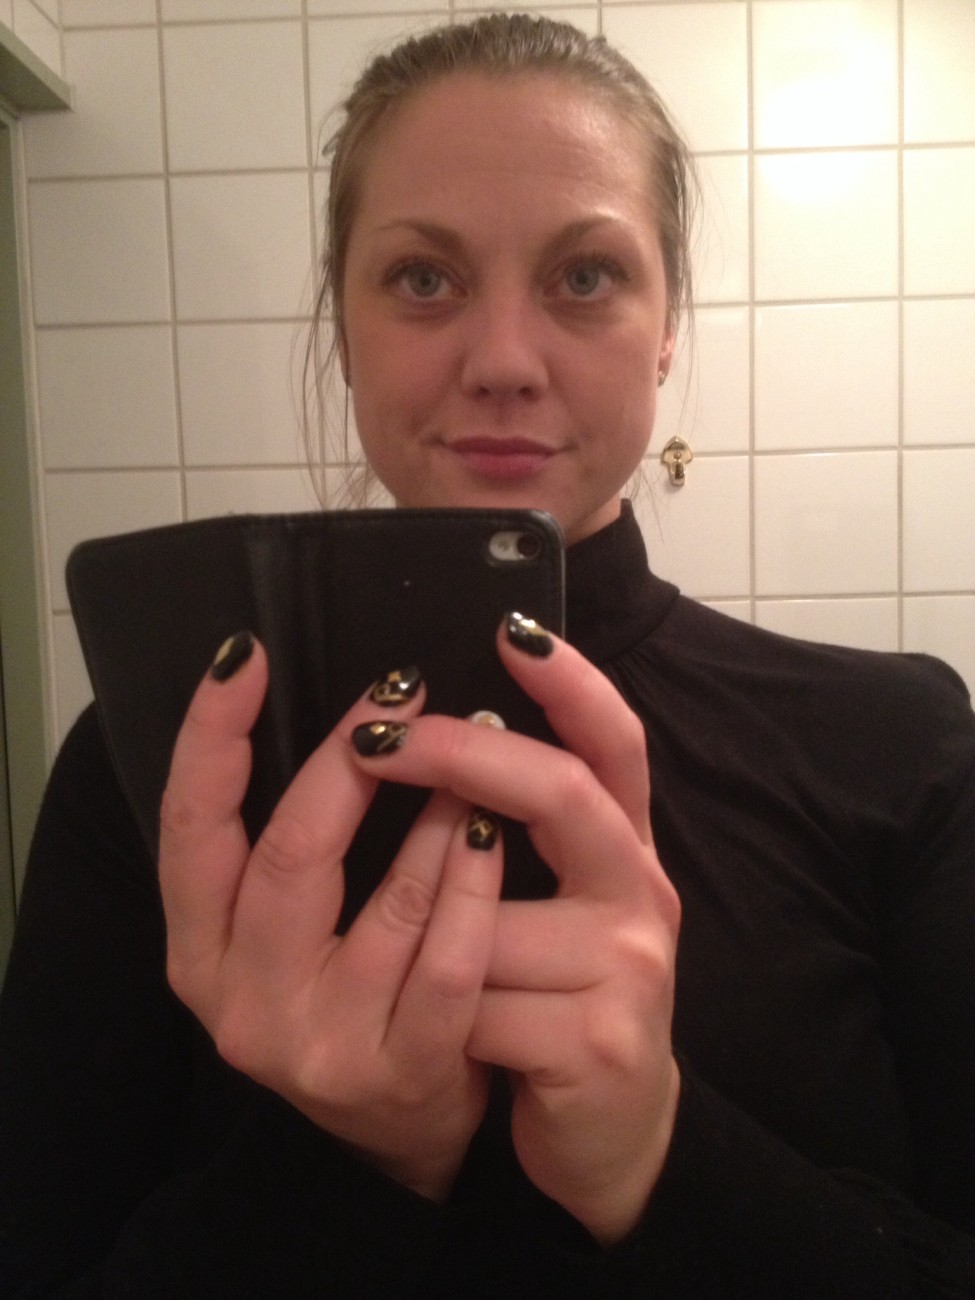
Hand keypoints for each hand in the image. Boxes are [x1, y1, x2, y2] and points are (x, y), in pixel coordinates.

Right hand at [159, 636, 502, 1199]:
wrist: (406, 1128)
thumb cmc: (350, 991)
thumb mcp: (290, 926)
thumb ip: (289, 841)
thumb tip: (341, 716)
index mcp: (202, 949)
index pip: (189, 826)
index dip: (210, 737)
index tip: (243, 656)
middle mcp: (243, 1001)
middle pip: (290, 853)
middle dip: (349, 760)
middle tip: (402, 689)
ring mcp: (320, 1044)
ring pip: (387, 905)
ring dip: (437, 814)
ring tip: (476, 742)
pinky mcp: (399, 1073)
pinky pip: (448, 965)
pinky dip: (475, 891)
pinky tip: (494, 836)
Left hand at [349, 617, 681, 1242]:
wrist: (614, 1139)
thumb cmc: (562, 998)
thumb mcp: (556, 904)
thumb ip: (522, 833)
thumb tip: (439, 733)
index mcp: (625, 849)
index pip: (616, 743)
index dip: (573, 683)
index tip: (512, 628)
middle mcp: (641, 893)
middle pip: (565, 793)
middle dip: (463, 754)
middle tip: (377, 733)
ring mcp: (628, 968)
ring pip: (485, 919)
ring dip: (424, 935)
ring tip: (399, 961)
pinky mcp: (597, 1044)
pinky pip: (470, 1006)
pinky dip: (434, 1016)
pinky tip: (443, 1038)